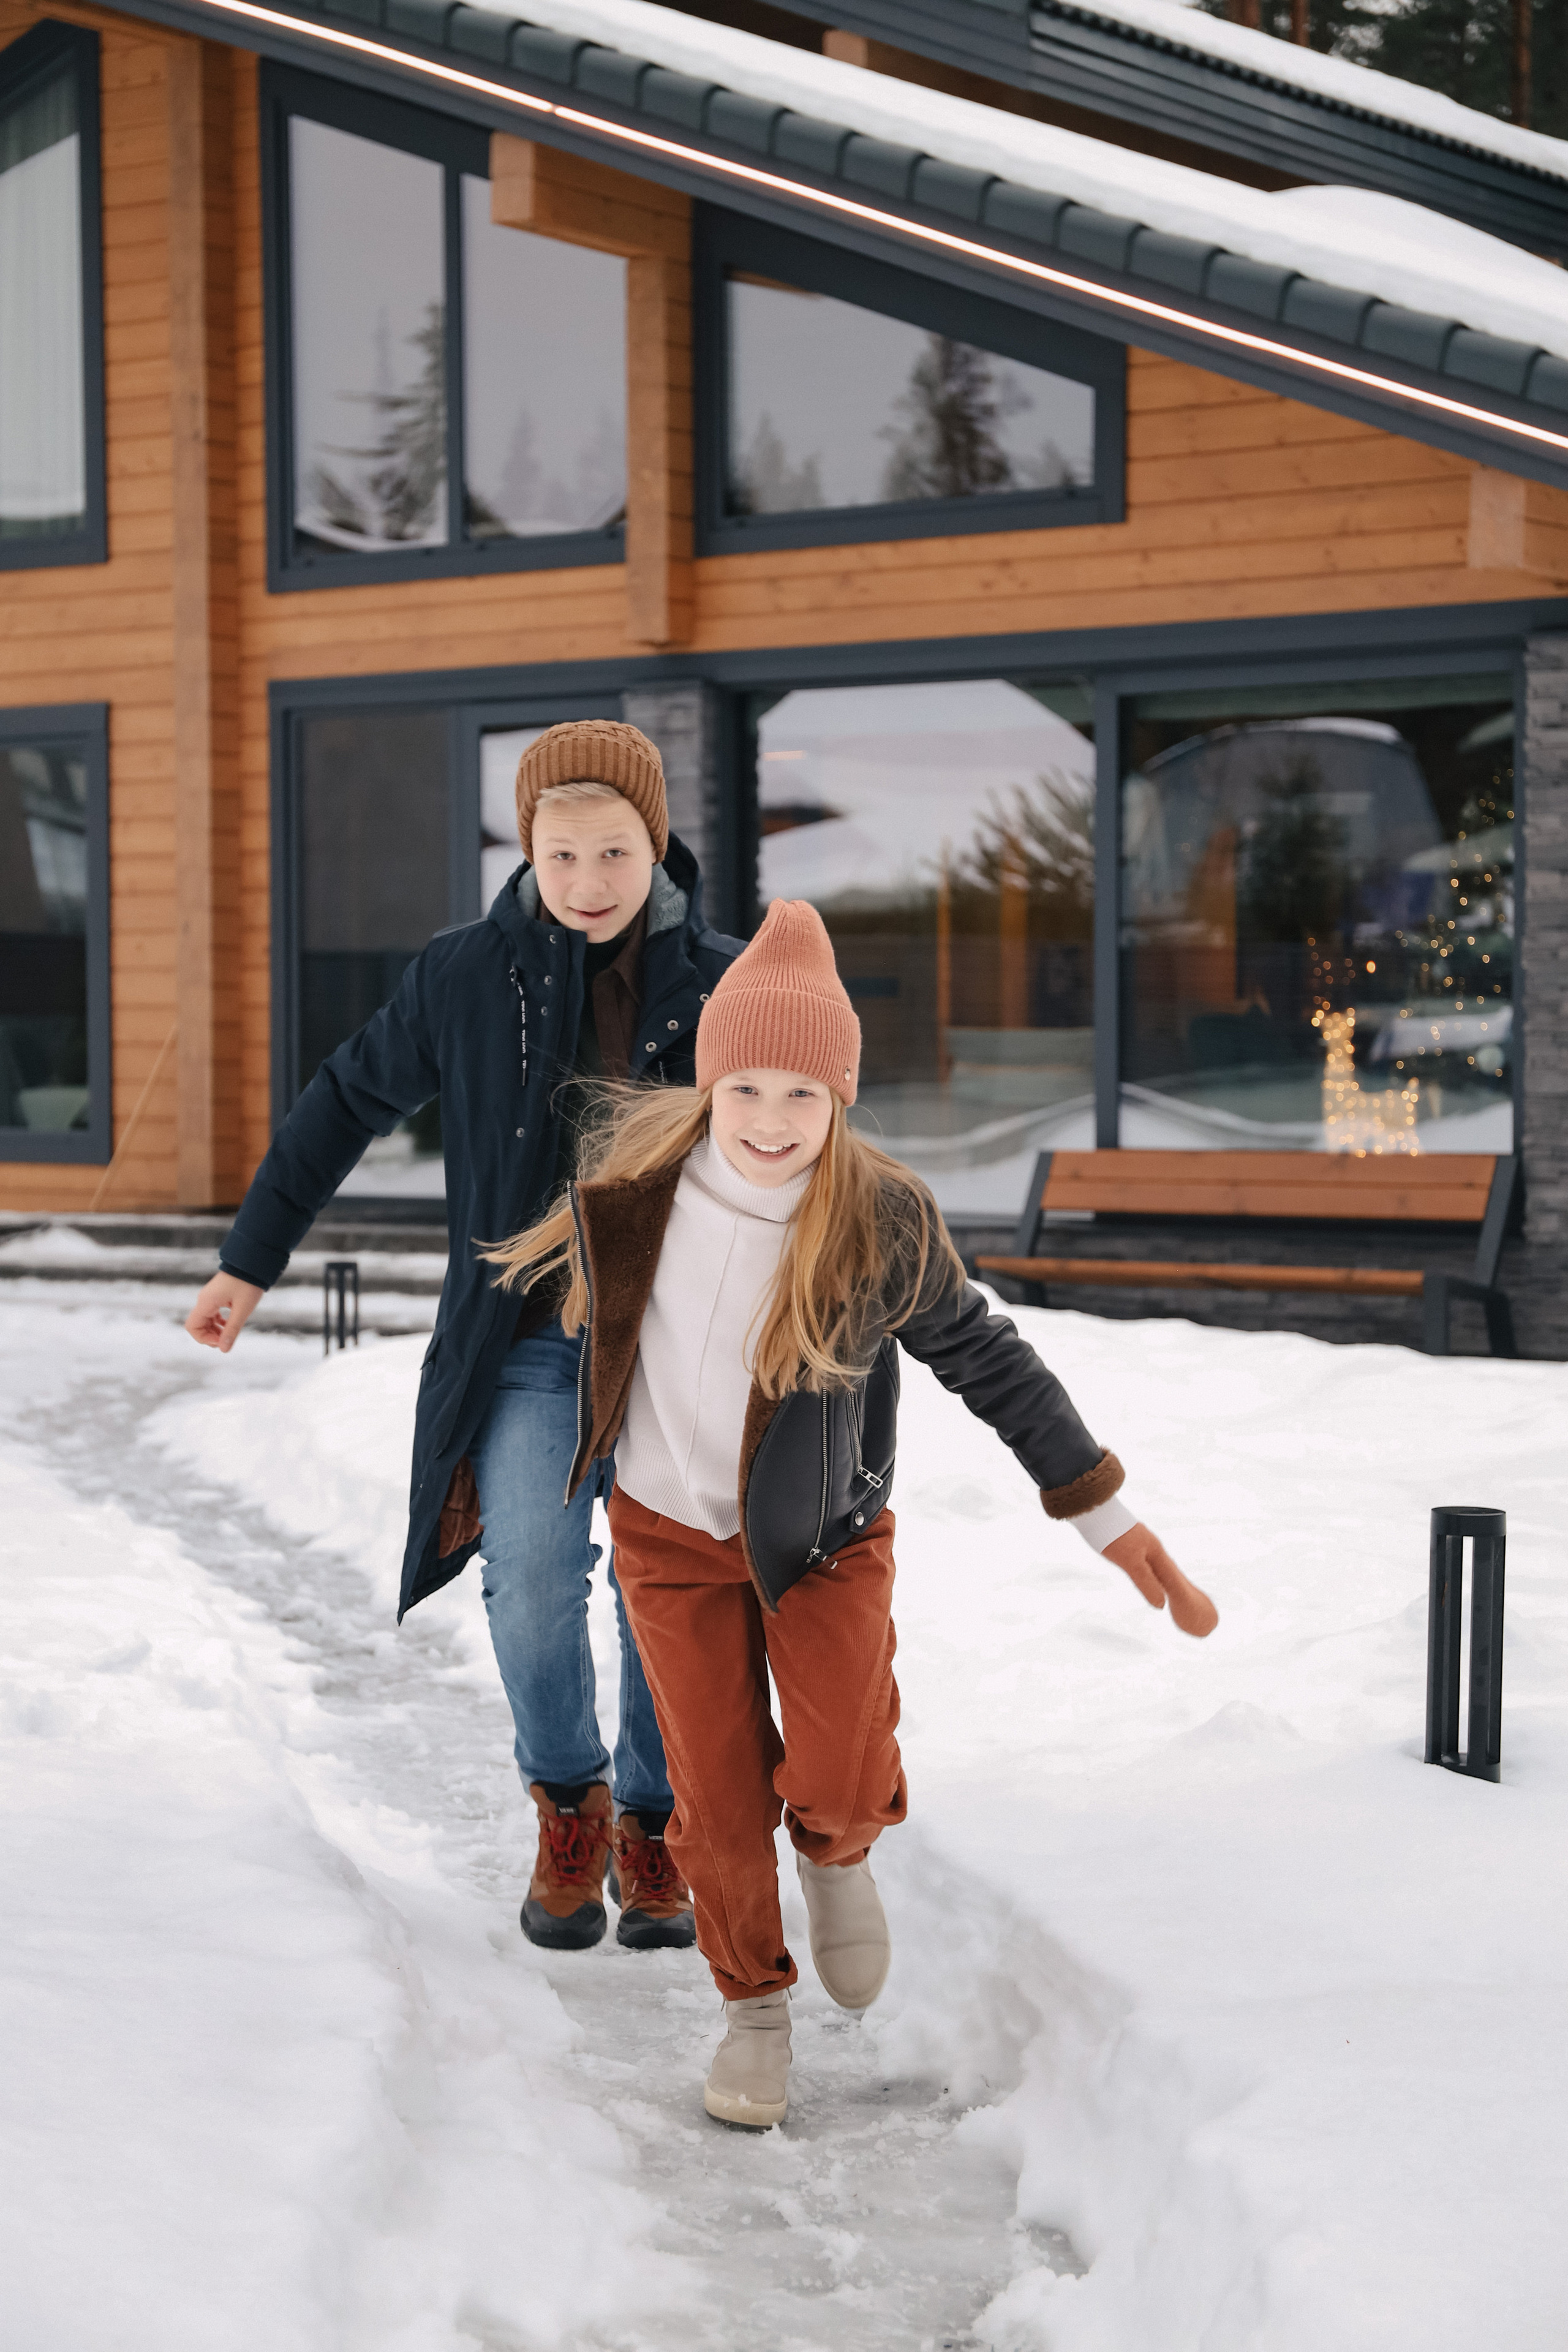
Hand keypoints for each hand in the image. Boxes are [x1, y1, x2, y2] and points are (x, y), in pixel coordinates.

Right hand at [185, 1270, 264, 1352]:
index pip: (192, 1327)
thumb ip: (232, 1330)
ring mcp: (210, 1297)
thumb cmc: (248, 1284)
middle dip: (210, 1336)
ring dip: (215, 1330)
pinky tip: (230, 1325)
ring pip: (205, 1319)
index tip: (221, 1341)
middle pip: (198, 1324)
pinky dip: (219, 1322)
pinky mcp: (217, 1295)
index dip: (204, 1338)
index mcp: (206, 1302)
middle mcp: (204, 1300)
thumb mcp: (242, 1309)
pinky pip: (212, 1313)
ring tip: (230, 1334)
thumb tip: (223, 1350)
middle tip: (227, 1340)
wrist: (253, 1262)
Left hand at [1103, 1523, 1217, 1637]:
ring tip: (1158, 1582)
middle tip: (1178, 1594)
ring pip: (1151, 1560)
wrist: (1095, 1510)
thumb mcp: (1132, 1564)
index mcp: (1155, 1550)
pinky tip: (1135, 1564)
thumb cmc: (1114, 1537)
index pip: (1170, 1574)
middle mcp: (1150, 1544)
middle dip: (1169, 1581)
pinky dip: (1142, 1565)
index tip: (1184, 1601)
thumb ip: (1147, 1583)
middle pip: (1163, 1566)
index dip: (1177, 1588)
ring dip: (1155, 1573)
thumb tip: (1161, 1605)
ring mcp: (1138, 1539)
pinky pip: (1139, 1555)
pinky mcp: (1126, 1537)